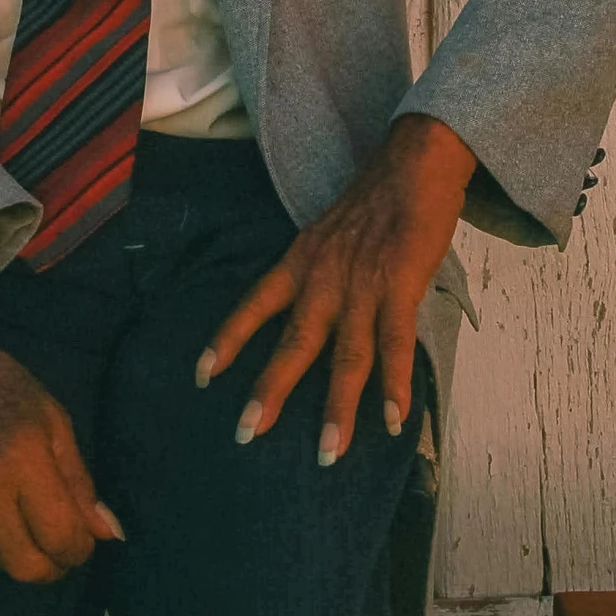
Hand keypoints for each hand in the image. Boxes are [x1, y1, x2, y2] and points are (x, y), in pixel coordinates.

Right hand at [0, 266, 124, 582]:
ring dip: (17, 550)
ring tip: (14, 510)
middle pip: (27, 567)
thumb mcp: (50, 418)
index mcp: (21, 455)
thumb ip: (79, 482)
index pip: (61, 537)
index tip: (81, 539)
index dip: (79, 549)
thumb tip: (109, 534)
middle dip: (52, 565)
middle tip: (55, 542)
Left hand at [198, 114, 475, 463]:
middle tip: (247, 435)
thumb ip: (320, 271)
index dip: (229, 339)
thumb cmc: (375, 199)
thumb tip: (317, 310)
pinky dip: (394, 386)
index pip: (255, 303)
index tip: (202, 375)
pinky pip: (396, 344)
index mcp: (302, 261)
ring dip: (338, 409)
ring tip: (326, 454)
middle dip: (270, 392)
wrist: (414, 161)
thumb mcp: (329, 232)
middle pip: (293, 343)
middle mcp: (324, 278)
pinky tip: (393, 422)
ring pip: (345, 357)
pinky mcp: (400, 287)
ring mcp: (362, 285)